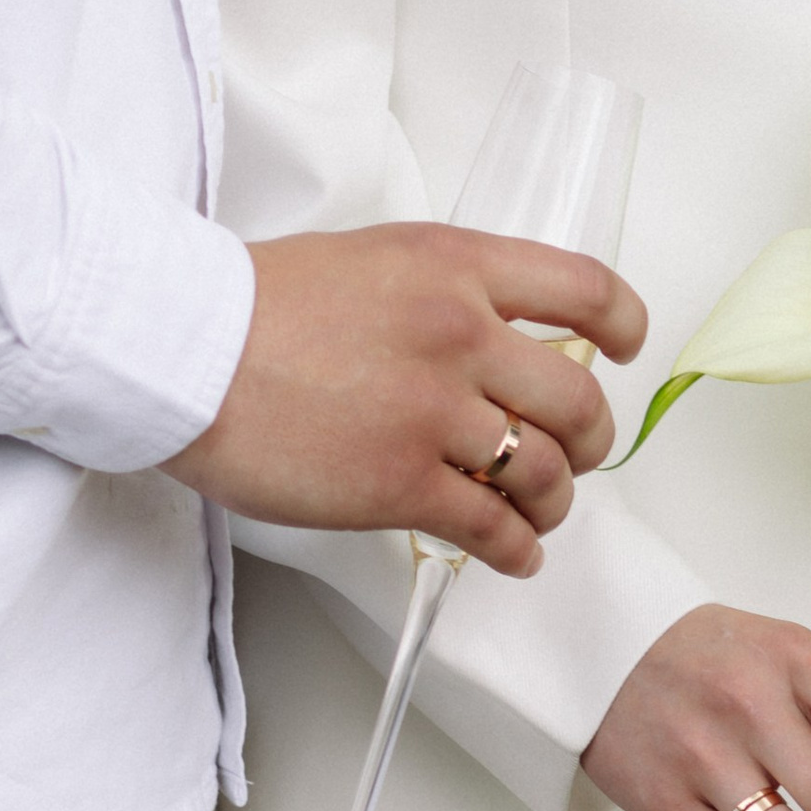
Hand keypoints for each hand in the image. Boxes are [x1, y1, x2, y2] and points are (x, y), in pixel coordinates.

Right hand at [162, 225, 644, 578]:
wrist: (183, 348)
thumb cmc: (259, 302)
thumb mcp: (377, 256)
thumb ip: (445, 289)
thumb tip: (493, 331)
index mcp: (459, 266)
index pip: (585, 288)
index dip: (623, 324)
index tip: (626, 347)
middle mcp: (462, 334)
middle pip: (579, 395)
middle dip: (592, 435)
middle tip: (580, 449)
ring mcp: (434, 413)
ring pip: (545, 469)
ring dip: (557, 498)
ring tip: (544, 510)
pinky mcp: (399, 484)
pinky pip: (491, 526)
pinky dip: (517, 548)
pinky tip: (515, 554)